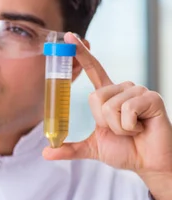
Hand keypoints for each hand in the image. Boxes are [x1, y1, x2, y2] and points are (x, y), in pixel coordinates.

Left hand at [42, 33, 171, 178]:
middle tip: (119, 130)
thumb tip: (45, 153)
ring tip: (132, 130)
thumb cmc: (125, 151)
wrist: (148, 162)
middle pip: (95, 97)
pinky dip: (128, 127)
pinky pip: (126, 110)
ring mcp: (138, 91)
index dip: (81, 53)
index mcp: (108, 95)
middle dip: (102, 121)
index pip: (93, 69)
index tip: (69, 36)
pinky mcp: (152, 98)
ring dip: (116, 127)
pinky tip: (141, 129)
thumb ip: (70, 149)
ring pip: (109, 106)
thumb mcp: (92, 148)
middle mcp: (122, 88)